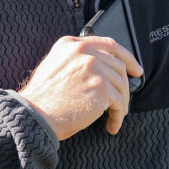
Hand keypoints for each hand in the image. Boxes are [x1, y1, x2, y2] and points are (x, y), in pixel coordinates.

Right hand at [17, 35, 143, 139]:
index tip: (135, 69)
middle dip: (125, 85)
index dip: (127, 57)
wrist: (33, 115)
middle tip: (125, 99)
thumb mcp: (54, 65)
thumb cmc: (42, 98)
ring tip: (116, 116)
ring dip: (121, 103)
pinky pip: (119, 102)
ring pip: (121, 84)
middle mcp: (84, 52)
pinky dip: (118, 116)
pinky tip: (112, 125)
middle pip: (118, 65)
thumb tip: (101, 67)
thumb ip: (76, 59)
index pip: (108, 44)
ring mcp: (94, 68)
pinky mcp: (101, 88)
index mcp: (72, 44)